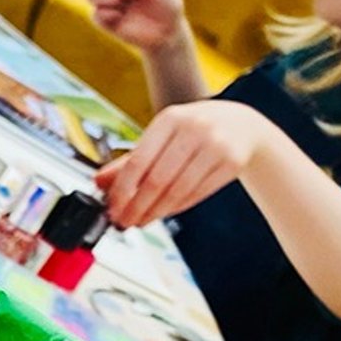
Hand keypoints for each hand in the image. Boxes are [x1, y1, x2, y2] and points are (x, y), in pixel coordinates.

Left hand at [92, 101, 274, 227]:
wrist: (242, 124)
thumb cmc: (193, 130)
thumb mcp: (162, 135)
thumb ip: (129, 159)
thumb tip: (98, 182)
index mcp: (170, 118)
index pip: (138, 161)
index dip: (122, 190)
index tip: (112, 209)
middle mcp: (195, 128)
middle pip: (157, 180)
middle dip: (136, 207)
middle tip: (124, 221)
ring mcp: (217, 145)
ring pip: (177, 191)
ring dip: (155, 212)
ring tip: (140, 221)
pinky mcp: (232, 163)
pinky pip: (197, 194)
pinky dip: (176, 208)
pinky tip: (163, 213)